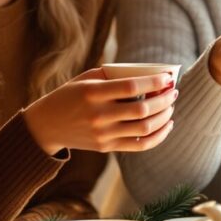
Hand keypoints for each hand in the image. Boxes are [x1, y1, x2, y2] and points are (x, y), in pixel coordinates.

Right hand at [23, 68, 177, 154]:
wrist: (46, 126)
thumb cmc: (70, 96)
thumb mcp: (85, 79)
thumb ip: (113, 75)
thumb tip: (148, 73)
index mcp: (93, 93)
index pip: (131, 87)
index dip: (154, 82)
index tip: (168, 78)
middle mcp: (99, 115)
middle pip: (142, 110)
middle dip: (164, 100)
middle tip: (173, 92)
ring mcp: (103, 134)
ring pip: (145, 129)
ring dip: (164, 117)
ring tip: (171, 107)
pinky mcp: (106, 147)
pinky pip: (140, 145)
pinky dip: (158, 136)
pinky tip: (167, 126)